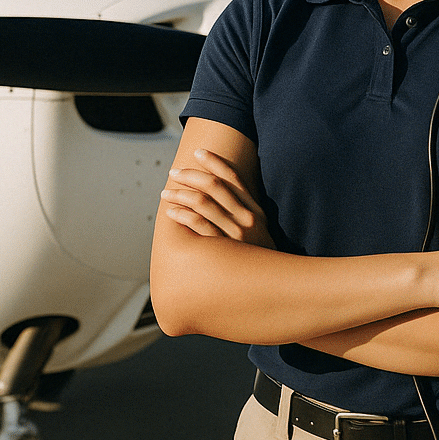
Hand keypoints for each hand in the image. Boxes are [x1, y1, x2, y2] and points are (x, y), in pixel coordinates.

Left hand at [159, 148, 273, 248]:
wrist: (272, 287)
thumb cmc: (259, 257)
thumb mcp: (259, 230)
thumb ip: (243, 211)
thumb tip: (219, 192)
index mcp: (255, 209)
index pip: (233, 177)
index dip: (214, 161)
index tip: (198, 152)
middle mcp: (247, 218)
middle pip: (214, 185)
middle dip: (191, 175)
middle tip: (174, 173)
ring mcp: (236, 234)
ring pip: (202, 202)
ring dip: (180, 194)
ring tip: (166, 193)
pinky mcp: (223, 250)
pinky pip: (198, 226)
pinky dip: (182, 215)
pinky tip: (171, 213)